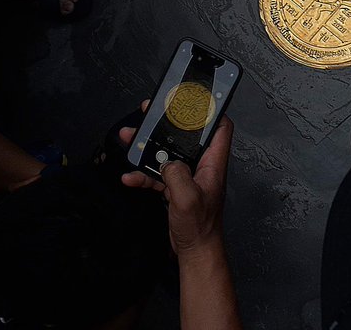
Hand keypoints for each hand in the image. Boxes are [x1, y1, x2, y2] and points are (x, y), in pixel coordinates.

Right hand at [122, 114, 233, 256]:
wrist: (193, 251)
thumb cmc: (201, 228)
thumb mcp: (188, 199)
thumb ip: (177, 175)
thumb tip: (166, 162)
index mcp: (213, 163)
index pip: (220, 128)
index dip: (211, 110)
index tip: (196, 98)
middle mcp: (202, 166)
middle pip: (186, 136)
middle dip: (168, 123)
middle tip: (152, 111)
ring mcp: (188, 176)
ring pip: (167, 152)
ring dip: (148, 147)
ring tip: (131, 137)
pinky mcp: (175, 187)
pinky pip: (157, 174)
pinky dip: (143, 174)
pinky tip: (130, 177)